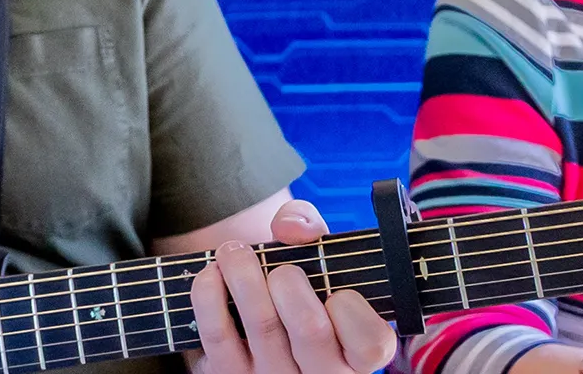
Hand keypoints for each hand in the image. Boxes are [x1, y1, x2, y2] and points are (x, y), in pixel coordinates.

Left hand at [190, 199, 398, 373]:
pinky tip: (212, 274)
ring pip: (262, 327)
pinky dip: (210, 295)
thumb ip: (311, 228)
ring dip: (243, 276)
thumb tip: (293, 227)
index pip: (372, 344)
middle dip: (288, 281)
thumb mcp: (314, 257)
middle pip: (310, 328)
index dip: (352, 311)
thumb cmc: (294, 287)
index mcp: (357, 355)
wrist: (246, 322)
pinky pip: (219, 334)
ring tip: (234, 252)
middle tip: (279, 268)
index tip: (336, 291)